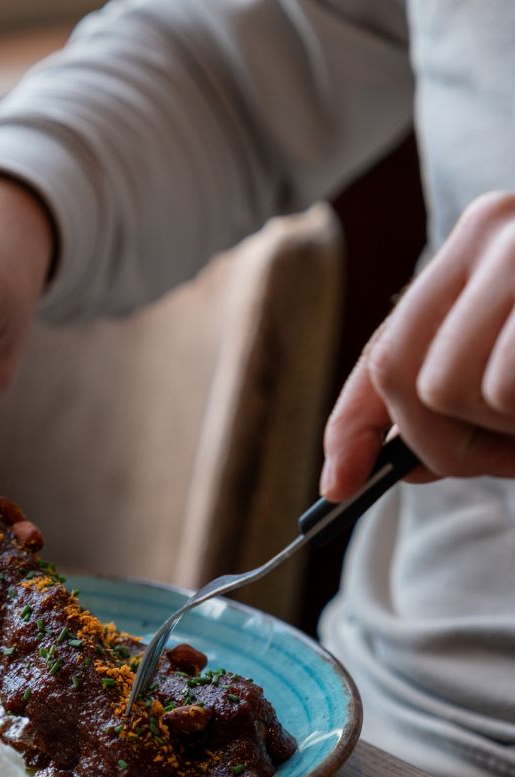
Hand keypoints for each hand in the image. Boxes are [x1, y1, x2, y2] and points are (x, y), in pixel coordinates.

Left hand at [321, 191, 514, 500]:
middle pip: (404, 378)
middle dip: (442, 445)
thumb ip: (446, 401)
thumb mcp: (509, 355)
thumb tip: (356, 472)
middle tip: (502, 457)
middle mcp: (493, 231)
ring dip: (502, 435)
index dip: (354, 427)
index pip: (386, 352)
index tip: (337, 488)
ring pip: (453, 390)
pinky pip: (501, 389)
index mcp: (474, 246)